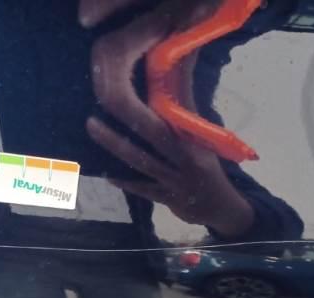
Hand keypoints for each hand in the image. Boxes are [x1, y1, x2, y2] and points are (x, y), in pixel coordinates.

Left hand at [82, 0, 254, 236]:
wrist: (221, 207)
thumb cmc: (207, 167)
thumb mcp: (203, 140)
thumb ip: (185, 113)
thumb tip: (175, 74)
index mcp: (195, 139)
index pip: (176, 112)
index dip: (156, 95)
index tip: (134, 77)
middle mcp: (185, 158)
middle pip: (153, 134)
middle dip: (125, 118)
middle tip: (99, 102)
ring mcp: (175, 180)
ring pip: (142, 161)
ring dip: (115, 145)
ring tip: (92, 127)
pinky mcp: (166, 198)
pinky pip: (142, 188)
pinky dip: (124, 181)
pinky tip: (106, 173)